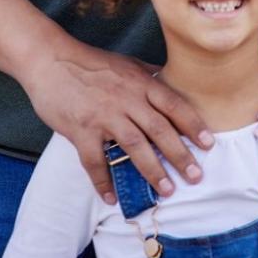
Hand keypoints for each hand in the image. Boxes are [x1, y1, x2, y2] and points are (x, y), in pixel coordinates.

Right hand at [19, 40, 213, 203]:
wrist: (49, 59)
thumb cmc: (89, 62)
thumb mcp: (125, 63)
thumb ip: (149, 75)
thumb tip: (171, 81)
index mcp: (139, 82)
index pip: (173, 104)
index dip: (193, 125)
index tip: (208, 144)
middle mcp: (126, 99)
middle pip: (159, 129)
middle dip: (180, 155)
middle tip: (196, 176)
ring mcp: (103, 115)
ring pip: (134, 146)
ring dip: (152, 170)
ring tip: (167, 190)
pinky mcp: (81, 130)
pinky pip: (94, 161)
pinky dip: (103, 181)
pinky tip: (111, 198)